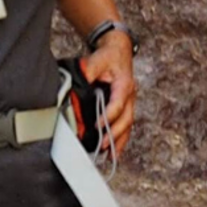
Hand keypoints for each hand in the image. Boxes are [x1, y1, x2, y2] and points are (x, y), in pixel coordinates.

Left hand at [81, 33, 135, 156]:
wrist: (118, 51)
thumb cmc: (108, 56)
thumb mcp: (96, 60)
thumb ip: (86, 72)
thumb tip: (76, 84)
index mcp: (124, 85)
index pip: (117, 104)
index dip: (108, 116)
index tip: (97, 126)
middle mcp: (130, 95)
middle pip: (126, 119)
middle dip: (114, 134)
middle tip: (102, 145)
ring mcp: (130, 103)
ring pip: (128, 125)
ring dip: (119, 141)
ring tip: (109, 155)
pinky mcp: (126, 107)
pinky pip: (126, 125)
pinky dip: (121, 139)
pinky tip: (114, 151)